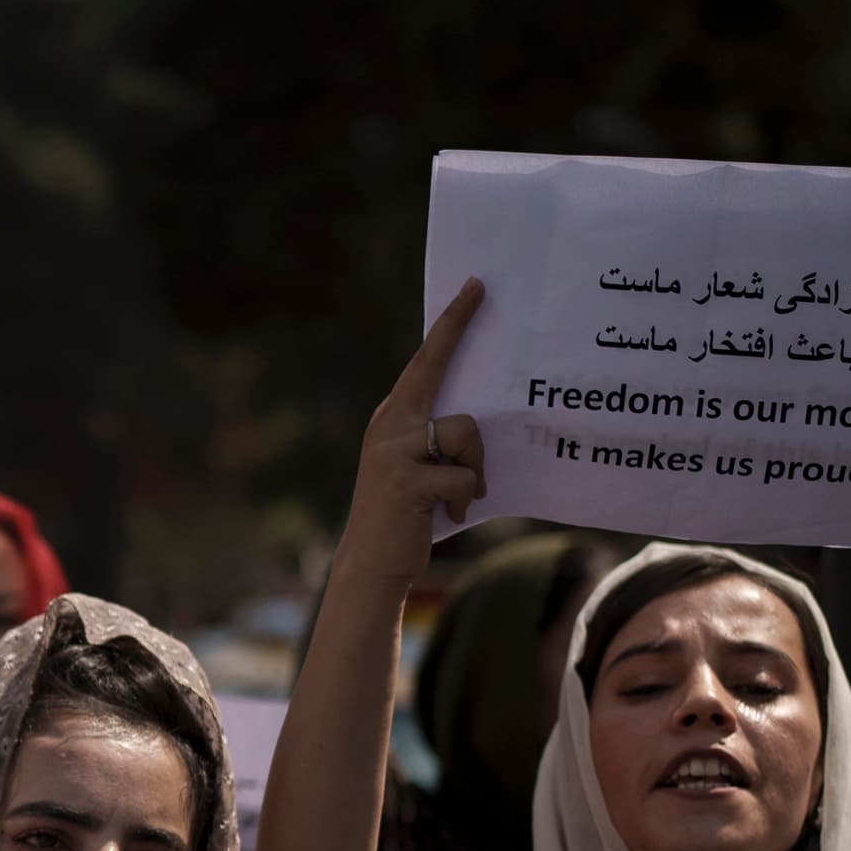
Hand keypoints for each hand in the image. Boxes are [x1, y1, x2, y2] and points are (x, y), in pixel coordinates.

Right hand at [339, 280, 488, 587]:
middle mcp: (388, 424)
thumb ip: (435, 439)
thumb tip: (476, 421)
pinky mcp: (405, 480)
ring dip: (473, 468)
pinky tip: (449, 516)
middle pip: (435, 368)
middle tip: (479, 287)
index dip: (450, 323)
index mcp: (393, 418)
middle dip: (457, 326)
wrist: (370, 563)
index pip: (425, 361)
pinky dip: (466, 499)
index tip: (474, 287)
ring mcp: (393, 450)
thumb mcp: (417, 468)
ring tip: (456, 496)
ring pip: (464, 431)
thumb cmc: (405, 516)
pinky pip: (463, 477)